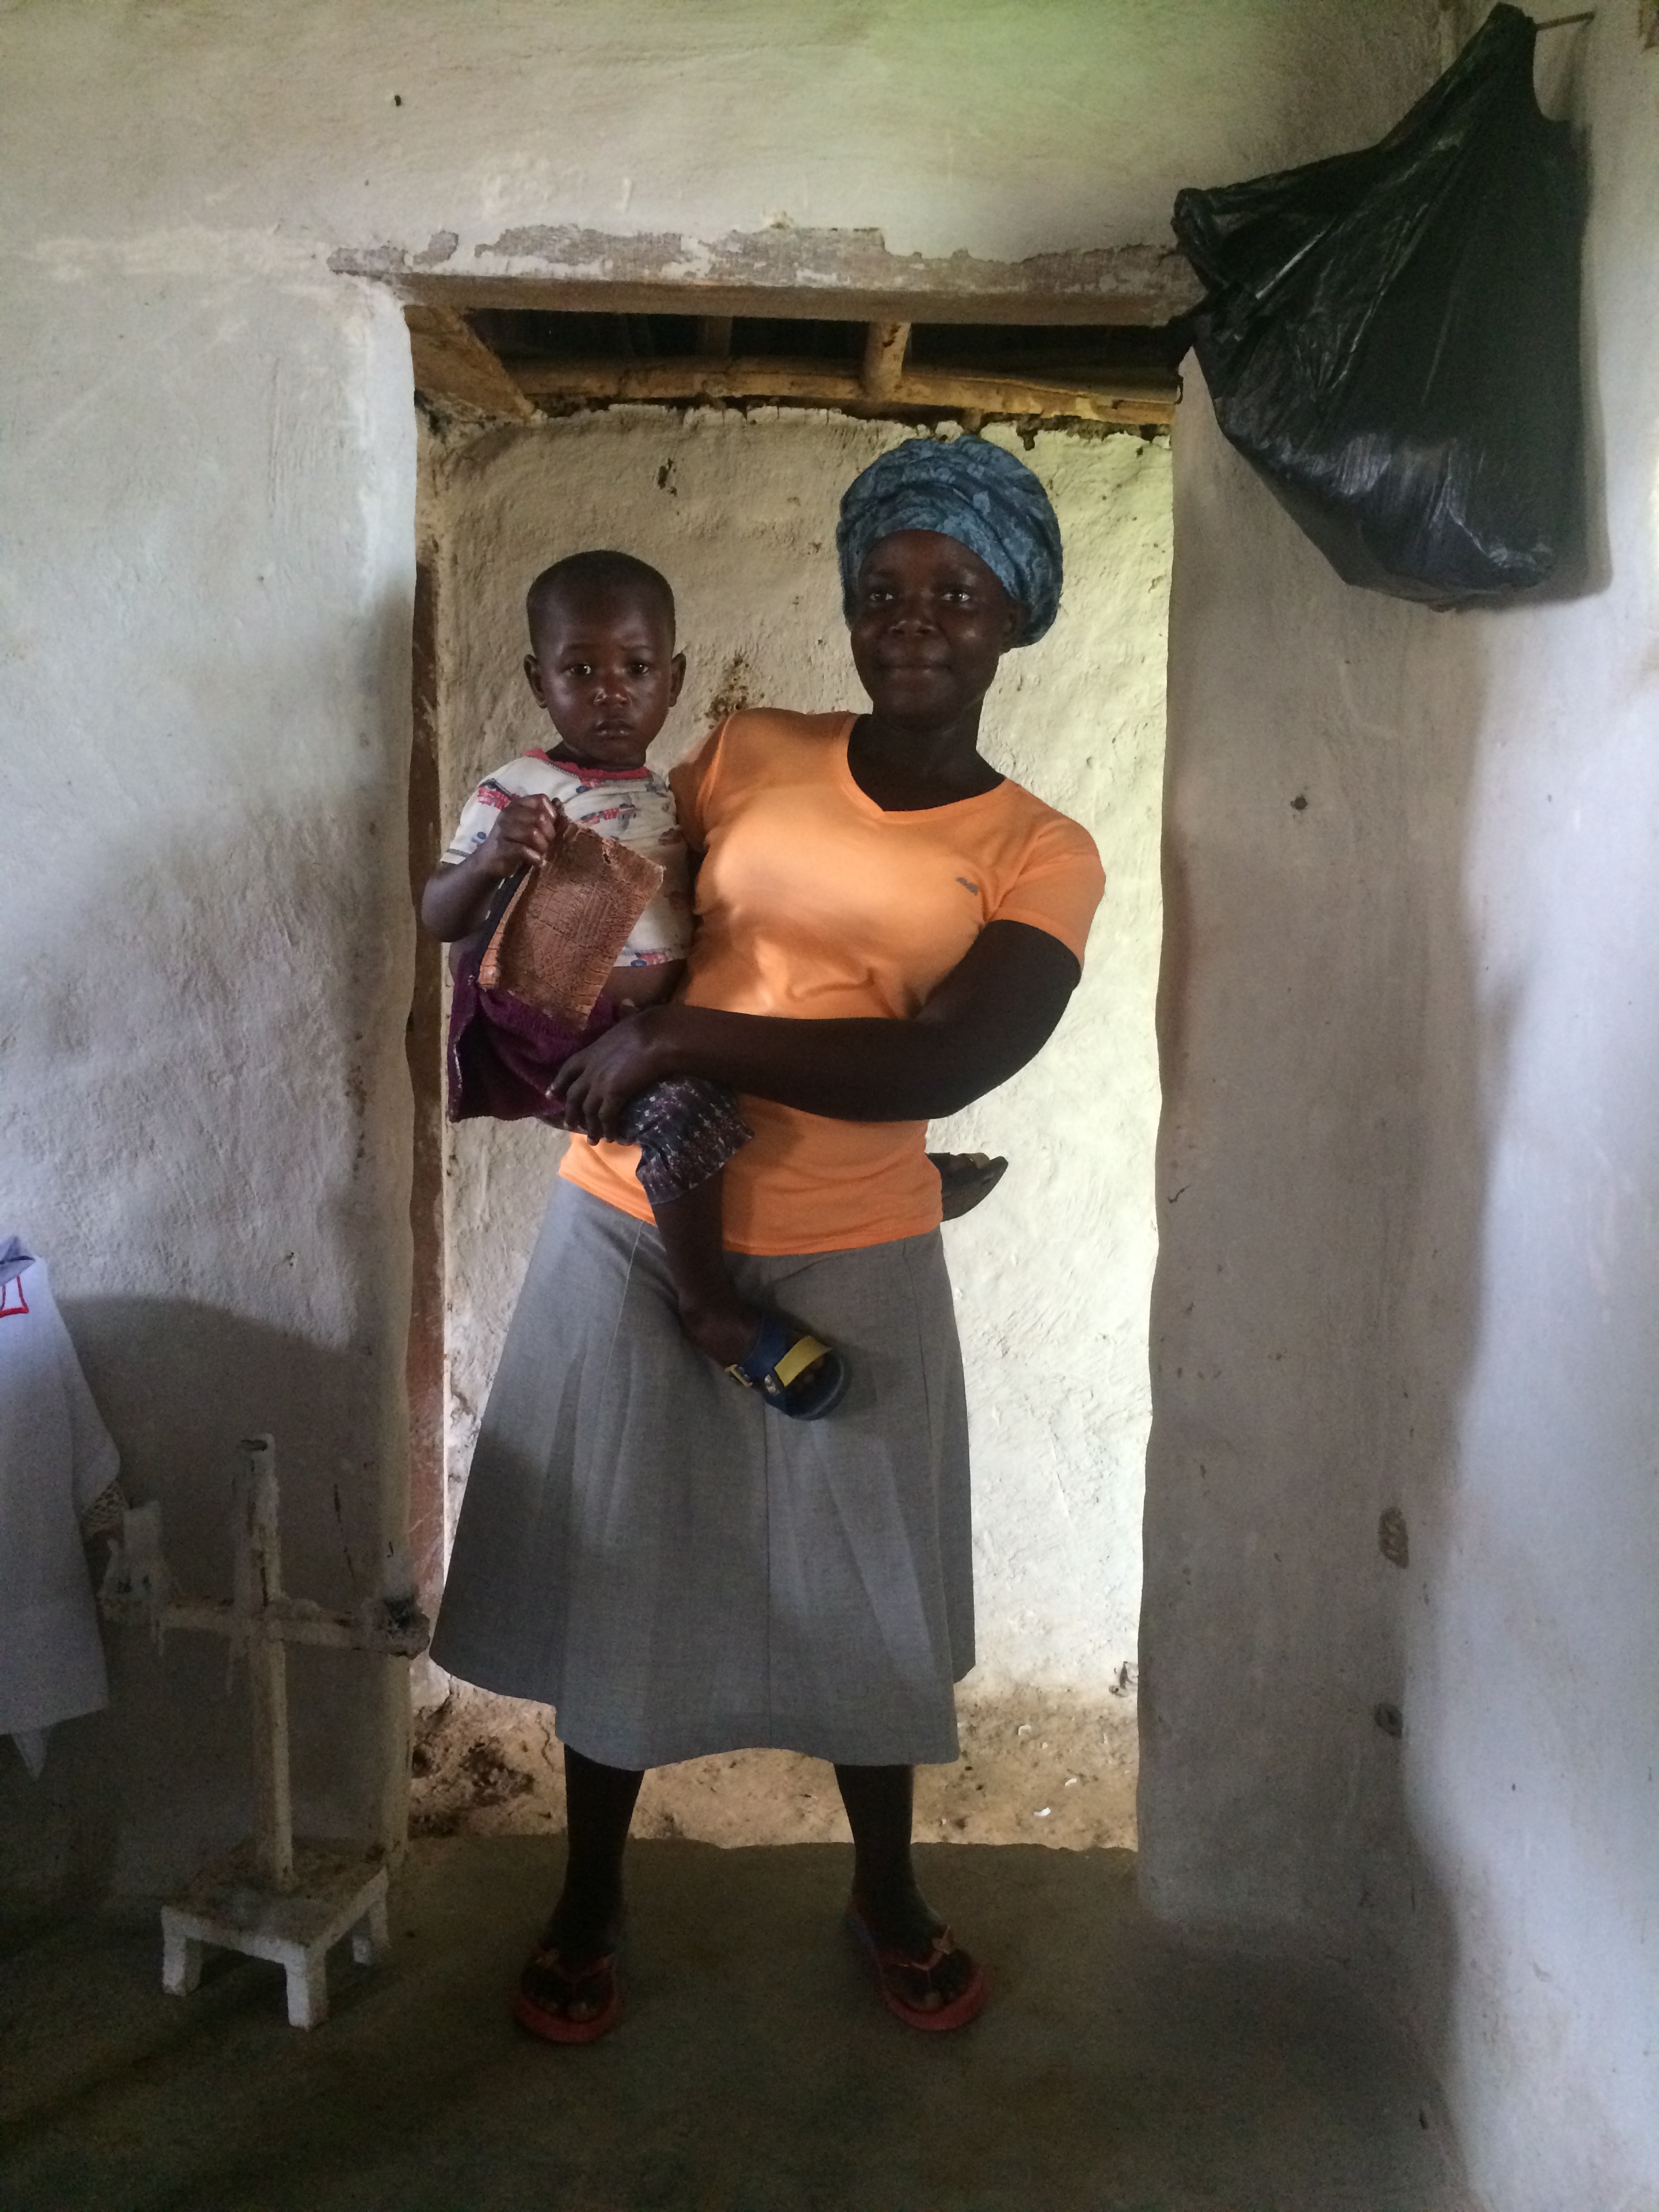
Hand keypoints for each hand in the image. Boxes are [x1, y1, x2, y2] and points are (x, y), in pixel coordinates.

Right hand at [478, 793, 560, 878]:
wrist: (488, 861)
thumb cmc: (513, 842)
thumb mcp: (527, 825)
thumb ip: (542, 815)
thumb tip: (560, 804)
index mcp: (516, 805)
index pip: (540, 799)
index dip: (551, 813)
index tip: (551, 825)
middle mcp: (508, 814)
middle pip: (540, 818)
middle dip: (549, 833)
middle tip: (546, 844)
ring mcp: (503, 830)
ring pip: (533, 833)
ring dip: (542, 846)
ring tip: (541, 853)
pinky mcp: (501, 848)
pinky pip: (523, 850)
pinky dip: (535, 857)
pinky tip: (537, 862)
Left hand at [554, 1008, 674, 1142]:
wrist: (656, 1037)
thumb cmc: (646, 1025)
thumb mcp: (628, 1019)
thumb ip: (624, 1017)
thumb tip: (628, 1005)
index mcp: (591, 1051)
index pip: (568, 1069)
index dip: (558, 1083)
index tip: (551, 1094)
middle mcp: (591, 1070)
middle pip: (573, 1096)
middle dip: (571, 1113)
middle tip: (570, 1126)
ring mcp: (600, 1084)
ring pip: (588, 1111)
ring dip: (590, 1128)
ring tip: (594, 1140)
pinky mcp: (614, 1095)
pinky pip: (606, 1118)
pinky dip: (608, 1129)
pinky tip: (612, 1137)